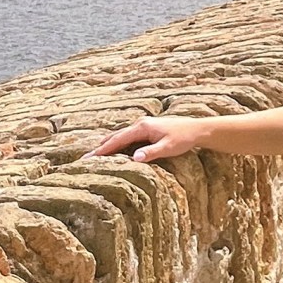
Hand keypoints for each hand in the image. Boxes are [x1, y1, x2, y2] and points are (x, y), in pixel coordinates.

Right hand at [81, 115, 202, 162]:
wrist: (196, 130)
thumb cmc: (184, 138)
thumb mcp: (168, 148)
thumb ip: (151, 153)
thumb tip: (135, 158)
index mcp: (142, 127)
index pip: (118, 139)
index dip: (103, 149)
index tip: (90, 157)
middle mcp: (139, 124)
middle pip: (115, 136)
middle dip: (100, 147)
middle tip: (85, 158)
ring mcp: (142, 126)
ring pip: (120, 136)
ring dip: (108, 145)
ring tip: (94, 155)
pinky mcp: (147, 130)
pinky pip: (127, 138)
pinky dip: (117, 144)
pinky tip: (114, 150)